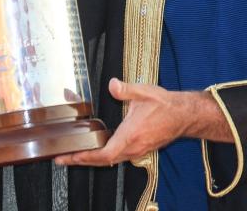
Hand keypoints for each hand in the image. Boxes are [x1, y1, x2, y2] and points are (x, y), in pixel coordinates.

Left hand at [55, 78, 231, 166]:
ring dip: (92, 159)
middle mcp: (133, 147)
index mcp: (130, 135)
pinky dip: (103, 156)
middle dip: (81, 160)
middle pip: (102, 161)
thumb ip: (125, 89)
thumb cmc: (165, 105)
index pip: (104, 154)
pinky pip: (118, 157)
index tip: (68, 157)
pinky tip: (97, 150)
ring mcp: (137, 150)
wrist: (184, 115)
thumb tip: (112, 84)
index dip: (85, 157)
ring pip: (110, 160)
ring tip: (74, 155)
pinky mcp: (140, 149)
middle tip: (62, 158)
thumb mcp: (144, 92)